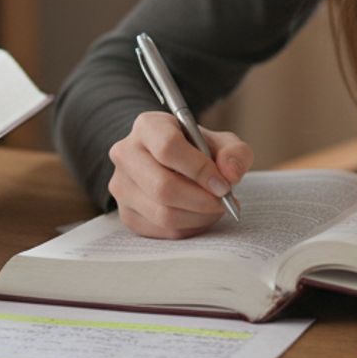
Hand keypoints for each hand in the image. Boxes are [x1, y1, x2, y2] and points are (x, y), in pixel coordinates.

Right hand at [107, 111, 252, 238]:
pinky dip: (188, 229)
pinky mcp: (126, 214)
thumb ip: (234, 153)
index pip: (169, 148)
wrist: (174, 164)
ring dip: (198, 217)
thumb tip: (230, 174)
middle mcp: (126, 154)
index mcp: (148, 126)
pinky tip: (200, 216)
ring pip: (162, 214)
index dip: (199, 170)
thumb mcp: (222, 143)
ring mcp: (121, 186)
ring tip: (215, 208)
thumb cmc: (197, 150)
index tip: (223, 184)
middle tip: (223, 202)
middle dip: (201, 200)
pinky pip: (161, 231)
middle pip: (162, 187)